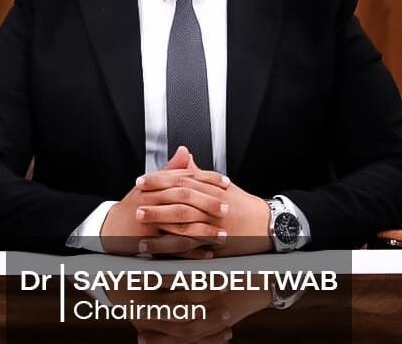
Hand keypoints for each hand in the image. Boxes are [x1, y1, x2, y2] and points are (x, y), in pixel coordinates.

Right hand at [100, 147, 230, 255]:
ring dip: (204, 229)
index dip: (207, 179)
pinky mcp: (148, 241)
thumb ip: (170, 169)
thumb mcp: (150, 185)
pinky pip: (174, 246)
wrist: (110, 228)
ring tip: (223, 234)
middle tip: (226, 208)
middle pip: (184, 198)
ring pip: (181, 223)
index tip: (226, 183)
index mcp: (155, 184)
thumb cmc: (133, 205)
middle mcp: (151, 199)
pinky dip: (192, 251)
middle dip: (207, 202)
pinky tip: (208, 252)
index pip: (184, 178)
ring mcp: (149, 221)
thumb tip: (185, 151)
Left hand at [137, 167, 270, 257]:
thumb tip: (185, 157)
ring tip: (140, 220)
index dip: (160, 180)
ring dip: (159, 220)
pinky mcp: (214, 242)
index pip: (181, 180)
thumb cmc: (243, 205)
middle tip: (136, 199)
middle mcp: (213, 204)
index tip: (142, 180)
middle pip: (179, 198)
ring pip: (182, 221)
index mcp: (212, 188)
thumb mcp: (222, 185)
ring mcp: (214, 223)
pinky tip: (155, 245)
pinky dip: (171, 244)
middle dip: (156, 199)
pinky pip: (189, 243)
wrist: (266, 225)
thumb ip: (200, 173)